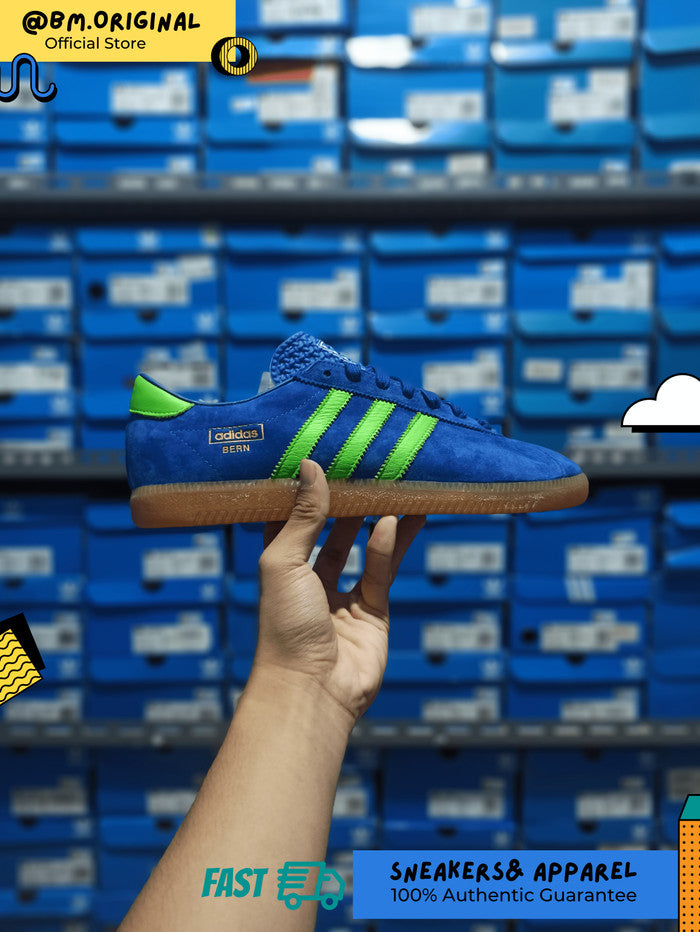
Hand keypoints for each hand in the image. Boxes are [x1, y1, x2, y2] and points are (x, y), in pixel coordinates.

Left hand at [252, 458, 424, 725]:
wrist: (311, 690)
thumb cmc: (284, 627)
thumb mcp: (285, 563)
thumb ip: (304, 517)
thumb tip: (310, 466)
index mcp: (280, 569)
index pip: (291, 521)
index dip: (303, 493)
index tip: (318, 458)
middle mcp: (309, 581)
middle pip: (331, 532)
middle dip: (347, 503)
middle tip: (365, 468)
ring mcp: (342, 598)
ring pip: (364, 549)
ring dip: (378, 519)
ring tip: (395, 487)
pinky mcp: (373, 613)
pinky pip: (381, 572)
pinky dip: (388, 546)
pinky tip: (396, 520)